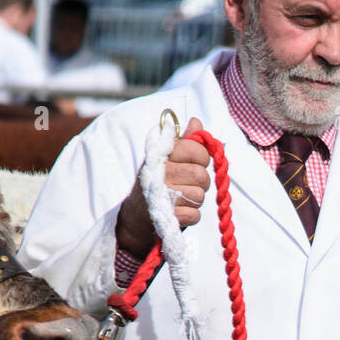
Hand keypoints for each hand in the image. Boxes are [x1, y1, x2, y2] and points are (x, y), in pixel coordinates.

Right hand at [115, 117, 211, 257]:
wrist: (137, 213)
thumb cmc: (156, 181)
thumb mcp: (165, 156)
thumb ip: (184, 140)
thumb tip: (196, 122)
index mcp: (162, 155)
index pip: (196, 150)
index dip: (202, 157)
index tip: (197, 161)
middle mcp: (162, 174)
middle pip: (201, 175)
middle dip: (201, 181)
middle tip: (190, 182)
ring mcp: (165, 196)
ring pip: (200, 196)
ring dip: (195, 199)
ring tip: (182, 197)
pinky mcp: (169, 217)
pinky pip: (196, 215)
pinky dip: (191, 215)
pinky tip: (180, 210)